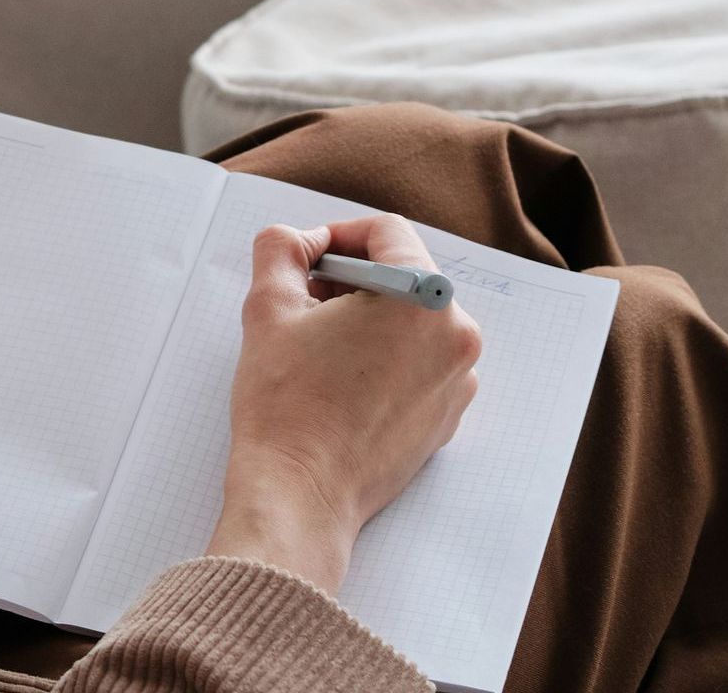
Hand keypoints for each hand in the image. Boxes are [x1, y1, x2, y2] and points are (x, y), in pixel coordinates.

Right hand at [207, 215, 482, 595]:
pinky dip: (384, 354)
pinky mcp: (447, 416)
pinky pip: (420, 360)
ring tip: (320, 343)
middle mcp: (456, 337)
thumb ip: (281, 248)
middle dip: (353, 277)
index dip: (340, 235)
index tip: (308, 259)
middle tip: (306, 300)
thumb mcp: (269, 305)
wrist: (301, 494)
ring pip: (412, 319)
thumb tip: (301, 241)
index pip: (388, 233)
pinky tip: (341, 377)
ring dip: (368, 315)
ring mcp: (458, 382)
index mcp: (423, 300)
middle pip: (404, 275)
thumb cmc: (286, 402)